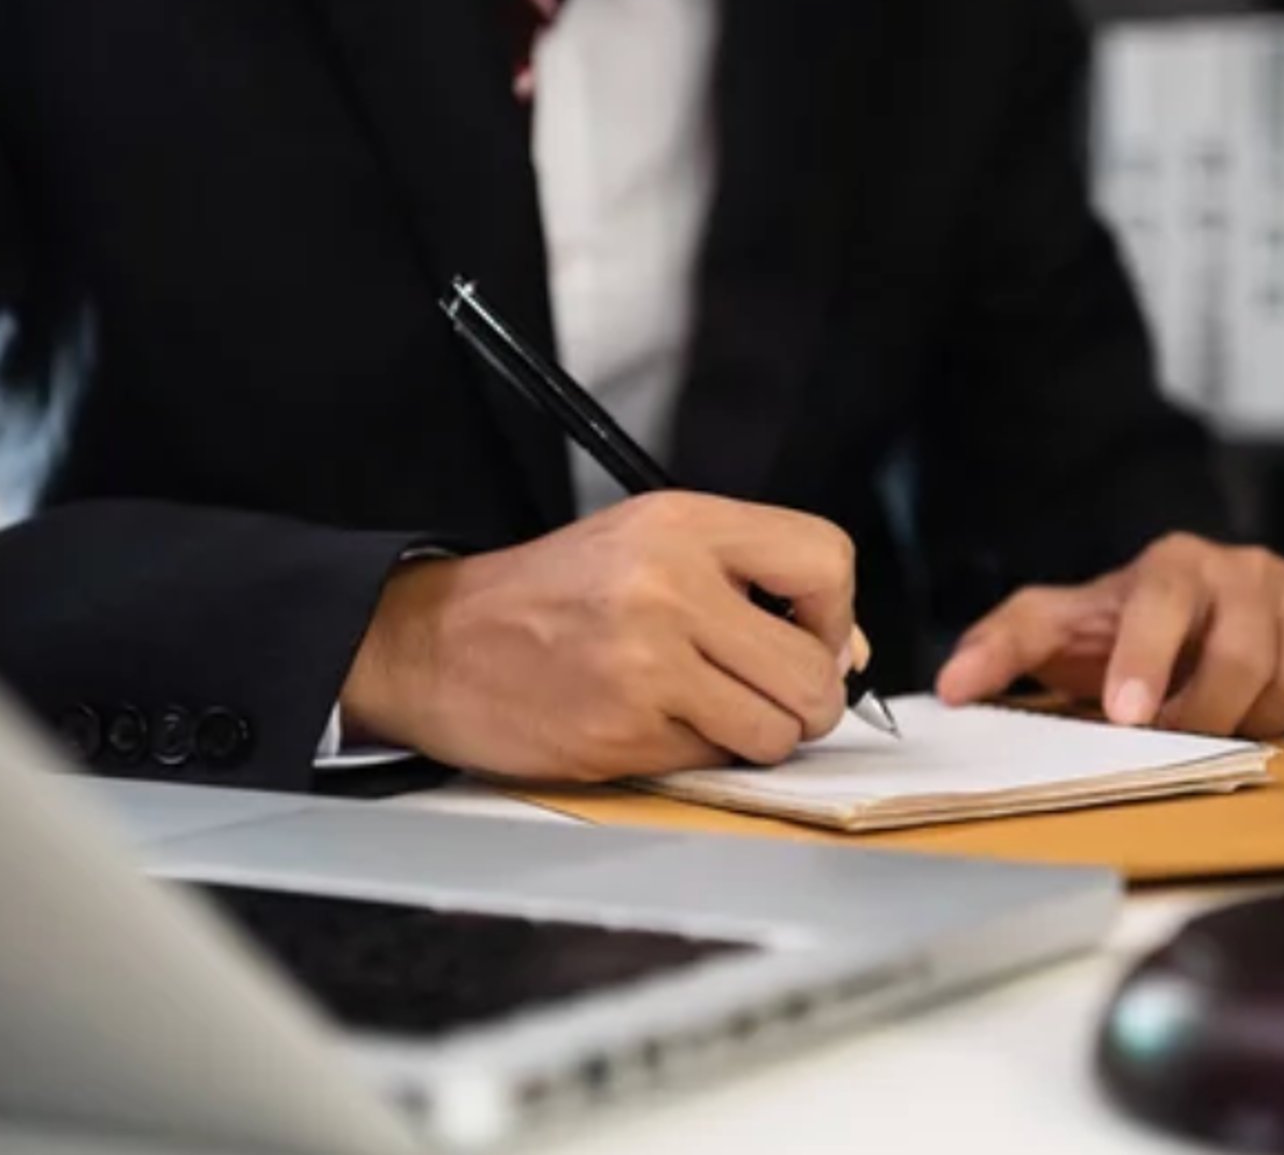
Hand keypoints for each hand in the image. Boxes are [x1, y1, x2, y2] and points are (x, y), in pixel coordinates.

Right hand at [341, 492, 856, 780]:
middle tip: (771, 696)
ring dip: (758, 735)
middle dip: (808, 699)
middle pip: (813, 668)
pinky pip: (714, 761)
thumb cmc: (553, 596)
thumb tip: (848, 653)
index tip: (806, 635)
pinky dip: (698, 754)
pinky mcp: (621, 732)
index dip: (833, 614)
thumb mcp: (652, 546)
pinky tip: (651, 723)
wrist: (435, 641)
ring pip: (777, 730)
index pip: (825, 561)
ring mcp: (645, 663)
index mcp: (684, 523)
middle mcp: (669, 585)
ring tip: (708, 709)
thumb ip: (754, 583)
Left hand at [934, 534, 1283, 738]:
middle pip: (1242, 660)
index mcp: (1173, 562)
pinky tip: (1268, 714)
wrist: (1197, 604)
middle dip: (1204, 715)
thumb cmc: (1121, 627)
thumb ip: (1002, 645)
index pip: (1163, 603)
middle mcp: (1246, 569)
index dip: (1147, 660)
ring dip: (1254, 722)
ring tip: (1218, 717)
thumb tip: (949, 689)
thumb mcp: (1058, 627)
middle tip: (1175, 733)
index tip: (1127, 717)